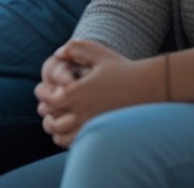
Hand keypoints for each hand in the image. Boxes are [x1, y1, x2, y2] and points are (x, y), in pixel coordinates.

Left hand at [35, 40, 155, 146]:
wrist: (151, 87)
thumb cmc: (123, 68)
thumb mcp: (97, 52)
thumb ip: (74, 49)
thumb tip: (57, 53)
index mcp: (78, 93)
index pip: (47, 100)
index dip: (42, 94)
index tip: (46, 89)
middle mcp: (83, 113)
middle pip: (51, 123)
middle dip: (47, 114)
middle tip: (51, 106)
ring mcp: (94, 127)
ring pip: (62, 138)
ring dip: (56, 129)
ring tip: (60, 118)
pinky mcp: (104, 135)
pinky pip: (78, 145)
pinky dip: (69, 139)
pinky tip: (74, 127)